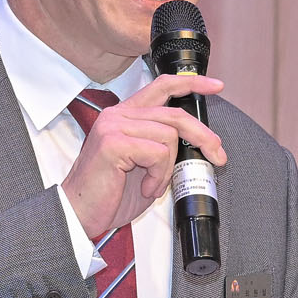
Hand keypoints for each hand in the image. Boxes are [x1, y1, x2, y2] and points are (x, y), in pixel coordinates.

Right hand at [61, 74, 227, 239]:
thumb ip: (163, 147)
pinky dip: (159, 176)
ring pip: (169, 136)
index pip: (161, 86)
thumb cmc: (110, 194)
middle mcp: (118, 115)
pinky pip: (158, 153)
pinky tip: (146, 188)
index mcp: (124, 115)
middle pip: (175, 114)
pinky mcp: (114, 143)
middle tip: (217, 156)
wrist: (80, 214)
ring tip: (153, 184)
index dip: (191, 83)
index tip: (216, 87)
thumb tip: (198, 143)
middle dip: (203, 136)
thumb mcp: (144, 165)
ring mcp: (114, 126)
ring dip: (168, 168)